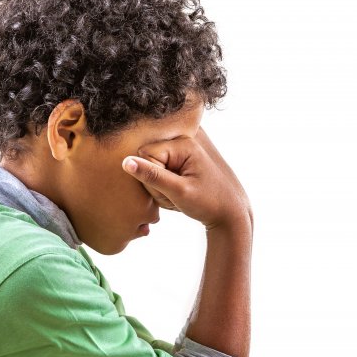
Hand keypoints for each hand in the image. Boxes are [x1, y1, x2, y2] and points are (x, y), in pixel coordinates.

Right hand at [122, 127, 251, 229]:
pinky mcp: (183, 162)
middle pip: (148, 160)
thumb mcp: (179, 192)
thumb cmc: (209, 203)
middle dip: (155, 182)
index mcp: (184, 144)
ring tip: (180, 196)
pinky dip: (167, 188)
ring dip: (161, 188)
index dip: (150, 176)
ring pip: (153, 168)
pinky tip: (180, 194)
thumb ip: (152, 176)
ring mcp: (184, 152)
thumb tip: (126, 162)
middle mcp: (183, 142)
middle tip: (175, 195)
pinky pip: (162, 173)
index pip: (145, 154)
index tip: (169, 190)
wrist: (231, 214)